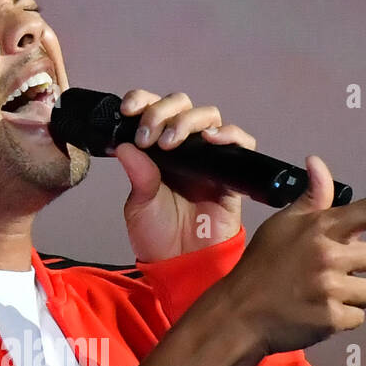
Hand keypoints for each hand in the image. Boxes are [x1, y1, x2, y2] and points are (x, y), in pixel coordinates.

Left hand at [113, 89, 253, 259]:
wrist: (181, 265)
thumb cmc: (158, 236)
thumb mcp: (139, 204)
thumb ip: (138, 174)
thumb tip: (124, 144)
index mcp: (158, 148)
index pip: (153, 109)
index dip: (142, 101)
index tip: (129, 110)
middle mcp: (184, 147)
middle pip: (182, 105)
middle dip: (162, 111)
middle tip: (150, 136)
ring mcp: (209, 157)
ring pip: (208, 116)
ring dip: (188, 120)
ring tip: (171, 140)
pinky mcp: (232, 173)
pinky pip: (241, 143)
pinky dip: (229, 134)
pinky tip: (211, 139)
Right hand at [221, 153, 365, 356]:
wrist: (239, 314)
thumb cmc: (261, 266)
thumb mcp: (281, 226)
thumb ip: (310, 199)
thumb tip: (317, 162)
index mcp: (321, 228)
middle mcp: (329, 254)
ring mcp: (331, 288)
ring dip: (359, 296)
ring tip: (330, 297)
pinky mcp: (331, 318)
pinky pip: (359, 317)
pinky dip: (344, 319)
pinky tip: (320, 315)